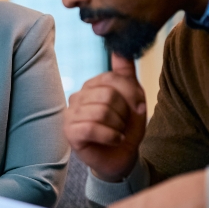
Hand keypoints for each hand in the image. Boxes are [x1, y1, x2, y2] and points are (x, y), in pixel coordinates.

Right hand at [65, 54, 146, 181]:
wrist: (122, 158)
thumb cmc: (125, 129)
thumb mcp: (132, 99)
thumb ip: (125, 74)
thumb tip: (119, 48)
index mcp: (92, 86)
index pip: (112, 78)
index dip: (131, 93)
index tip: (138, 108)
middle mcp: (78, 97)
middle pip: (107, 94)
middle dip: (124, 113)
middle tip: (124, 124)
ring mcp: (71, 115)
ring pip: (100, 111)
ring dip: (118, 126)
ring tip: (117, 133)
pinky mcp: (70, 132)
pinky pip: (91, 127)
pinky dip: (110, 136)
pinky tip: (114, 140)